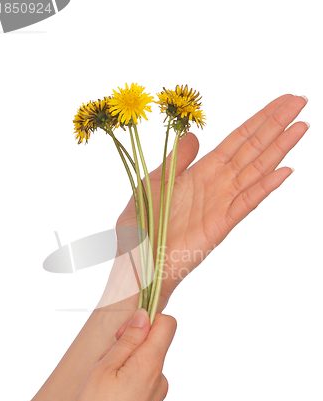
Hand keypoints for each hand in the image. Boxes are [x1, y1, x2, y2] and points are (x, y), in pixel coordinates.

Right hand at [64, 309, 176, 400]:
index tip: (123, 331)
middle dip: (129, 345)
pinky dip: (126, 384)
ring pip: (144, 366)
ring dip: (125, 366)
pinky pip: (141, 385)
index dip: (146, 318)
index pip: (168, 324)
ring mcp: (156, 397)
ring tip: (102, 387)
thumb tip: (144, 316)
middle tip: (103, 363)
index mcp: (152, 364)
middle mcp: (161, 379)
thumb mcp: (105, 369)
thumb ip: (128, 340)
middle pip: (152, 345)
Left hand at [117, 94, 307, 308]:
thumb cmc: (140, 226)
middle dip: (276, 125)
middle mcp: (216, 184)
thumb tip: (193, 135)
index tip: (282, 101)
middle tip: (301, 102)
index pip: (237, 139)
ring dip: (279, 149)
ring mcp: (221, 204)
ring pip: (256, 171)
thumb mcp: (154, 182)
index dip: (260, 119)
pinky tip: (285, 171)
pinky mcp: (221, 225)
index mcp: (201, 171)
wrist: (136, 261)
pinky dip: (265, 187)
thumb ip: (176, 159)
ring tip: (301, 128)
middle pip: (252, 149)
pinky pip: (246, 203)